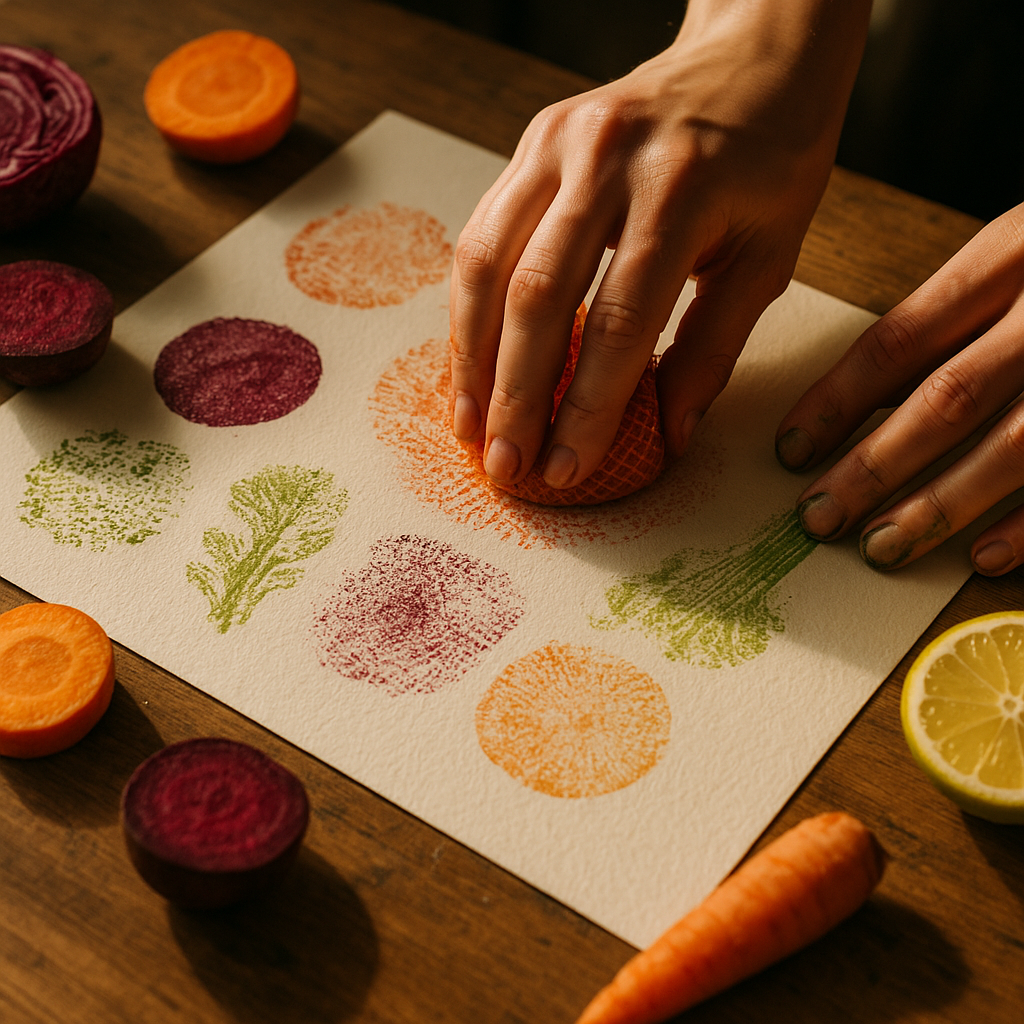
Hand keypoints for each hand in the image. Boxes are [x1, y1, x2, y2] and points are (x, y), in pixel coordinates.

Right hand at [449, 0, 870, 489]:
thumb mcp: (768, 257)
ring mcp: (559, 143)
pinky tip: (471, 360)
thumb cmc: (770, 158)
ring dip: (473, 357)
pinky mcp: (533, 143)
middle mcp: (608, 159)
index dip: (586, 406)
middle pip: (537, 296)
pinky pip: (482, 233)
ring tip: (471, 426)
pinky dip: (469, 307)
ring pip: (488, 263)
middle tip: (505, 466)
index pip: (619, 321)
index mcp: (682, 191)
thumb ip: (713, 349)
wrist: (751, 54)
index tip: (566, 467)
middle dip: (515, 396)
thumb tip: (665, 436)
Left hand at [778, 202, 1023, 574]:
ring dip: (943, 505)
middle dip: (873, 466)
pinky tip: (985, 559)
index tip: (790, 451)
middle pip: (949, 397)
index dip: (837, 401)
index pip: (900, 338)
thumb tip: (870, 401)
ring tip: (881, 547)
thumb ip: (963, 311)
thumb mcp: (1023, 248)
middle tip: (816, 519)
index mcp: (1014, 251)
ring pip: (1017, 444)